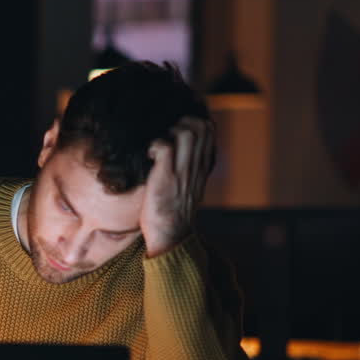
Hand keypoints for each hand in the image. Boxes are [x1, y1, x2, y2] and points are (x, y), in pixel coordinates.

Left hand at [141, 116, 214, 256]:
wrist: (171, 239)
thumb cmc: (173, 213)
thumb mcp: (189, 188)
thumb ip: (189, 169)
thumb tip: (179, 151)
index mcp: (203, 167)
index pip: (210, 130)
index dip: (193, 120)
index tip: (176, 131)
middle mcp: (197, 167)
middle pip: (202, 126)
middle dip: (182, 121)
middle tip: (167, 136)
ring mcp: (183, 172)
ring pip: (188, 132)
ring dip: (170, 132)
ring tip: (159, 146)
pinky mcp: (167, 178)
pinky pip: (165, 147)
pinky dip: (155, 145)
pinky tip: (149, 156)